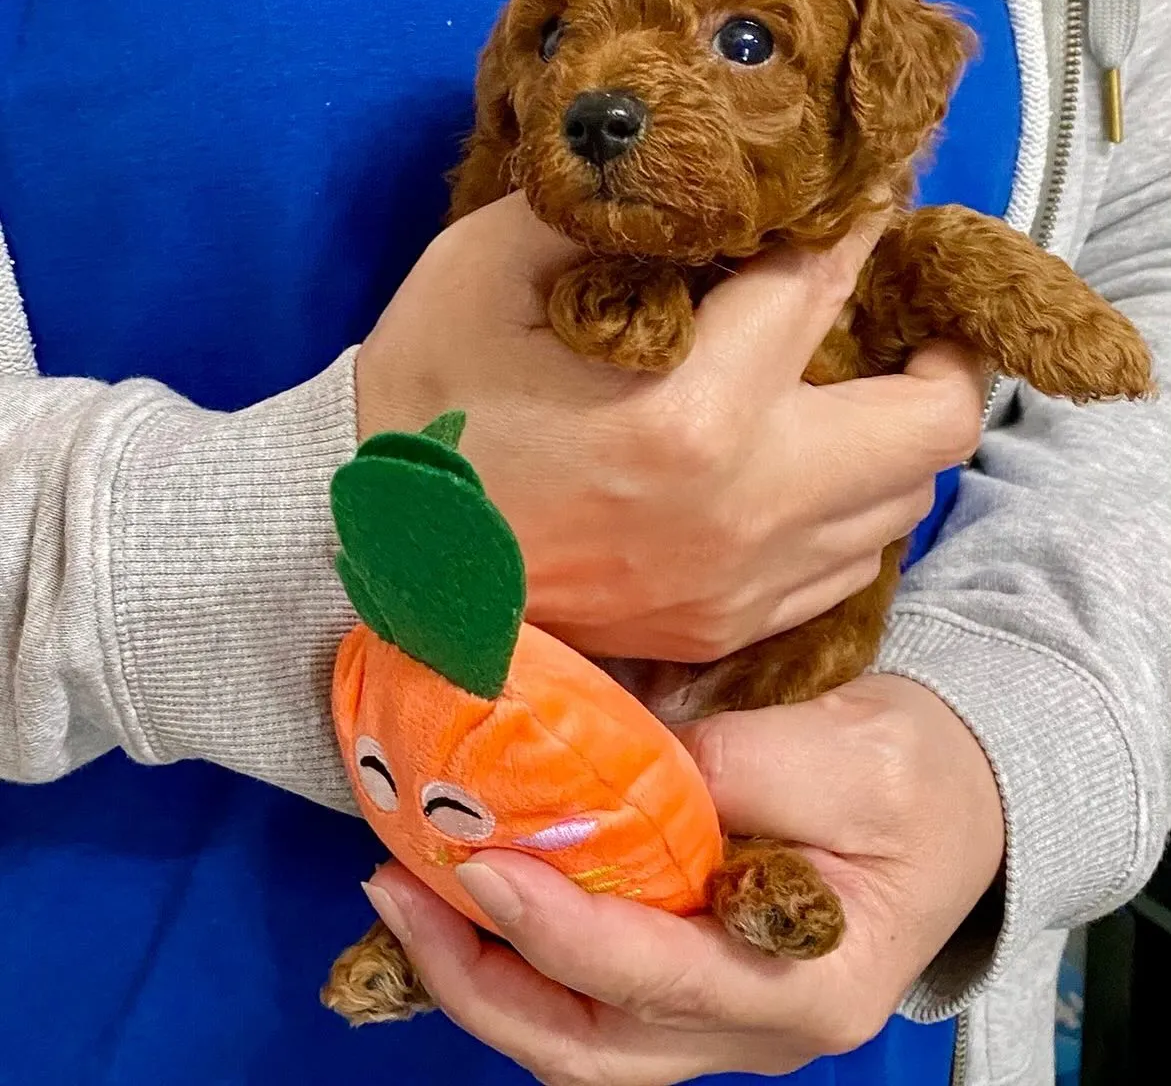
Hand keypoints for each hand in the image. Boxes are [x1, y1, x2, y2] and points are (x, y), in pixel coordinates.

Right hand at [356, 194, 984, 660]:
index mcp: (689, 410)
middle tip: (914, 316)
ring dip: (896, 435)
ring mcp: (742, 582)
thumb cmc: (427, 404)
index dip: (862, 225)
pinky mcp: (724, 626)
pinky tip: (804, 469)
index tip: (877, 191)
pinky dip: (851, 508)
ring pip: (902, 505)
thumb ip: (606, 208)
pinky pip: (846, 569)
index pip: (821, 289)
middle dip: (943, 354)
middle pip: (931, 427)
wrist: (380, 557)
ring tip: (856, 386)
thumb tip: (701, 173)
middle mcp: (744, 508)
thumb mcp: (485, 268)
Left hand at [361, 675, 1004, 1085]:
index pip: (653, 977)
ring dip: (484, 978)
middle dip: (478, 980)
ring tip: (410, 897)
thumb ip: (733, 769)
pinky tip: (477, 899)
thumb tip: (611, 773)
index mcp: (808, 986)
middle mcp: (758, 1033)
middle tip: (396, 892)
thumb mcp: (848, 750)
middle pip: (591, 1051)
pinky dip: (524, 963)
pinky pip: (594, 1005)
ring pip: (579, 1045)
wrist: (970, 800)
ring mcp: (728, 1024)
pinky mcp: (701, 989)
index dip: (554, 924)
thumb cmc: (920, 776)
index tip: (476, 860)